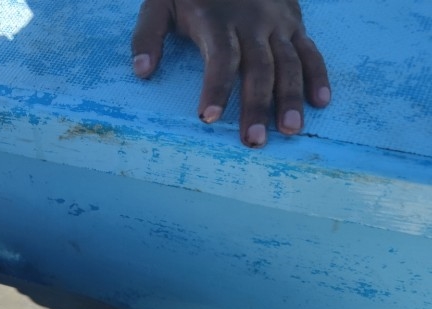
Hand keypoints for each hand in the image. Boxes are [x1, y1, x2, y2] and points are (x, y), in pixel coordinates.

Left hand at [131, 0, 330, 147]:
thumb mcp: (159, 2)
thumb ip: (147, 35)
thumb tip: (142, 71)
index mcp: (218, 20)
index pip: (221, 57)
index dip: (216, 88)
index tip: (208, 118)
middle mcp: (252, 22)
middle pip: (258, 67)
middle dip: (257, 105)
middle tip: (254, 141)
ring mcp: (277, 22)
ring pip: (288, 63)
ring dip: (290, 97)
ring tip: (290, 130)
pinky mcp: (294, 22)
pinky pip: (310, 50)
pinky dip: (318, 75)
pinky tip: (319, 103)